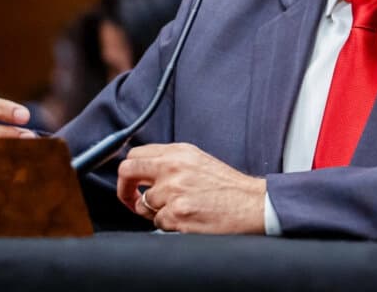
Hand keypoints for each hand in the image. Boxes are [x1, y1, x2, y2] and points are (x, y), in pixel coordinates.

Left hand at [117, 143, 265, 233]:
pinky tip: (187, 219)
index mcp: (179, 152)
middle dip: (124, 190)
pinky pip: (157, 223)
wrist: (252, 204)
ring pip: (143, 205)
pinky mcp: (177, 214)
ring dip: (155, 212)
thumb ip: (170, 162)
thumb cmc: (228, 187)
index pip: (136, 155)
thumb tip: (142, 171)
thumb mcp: (198, 161)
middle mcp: (173, 167)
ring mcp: (174, 191)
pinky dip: (169, 225)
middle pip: (127, 172)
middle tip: (131, 199)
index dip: (129, 172)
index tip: (132, 182)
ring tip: (178, 210)